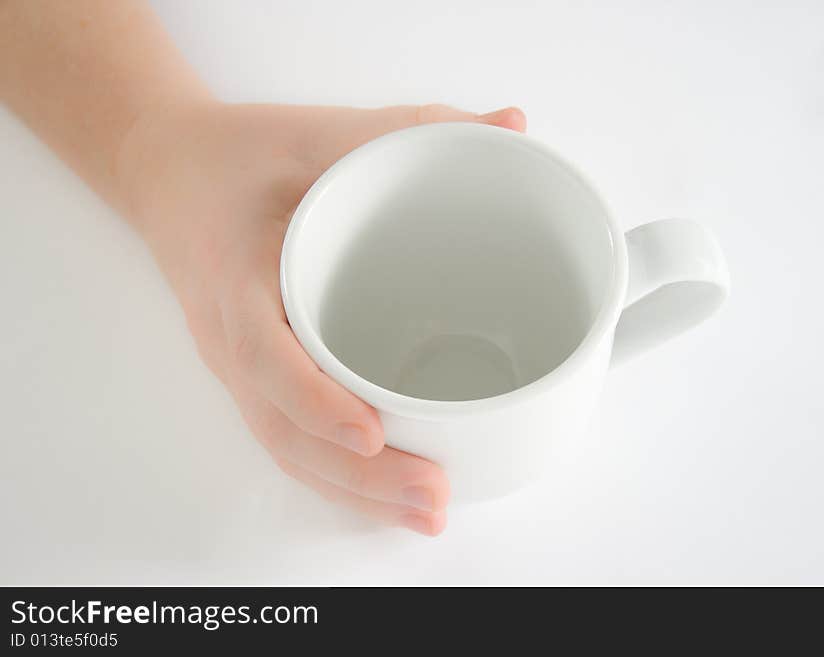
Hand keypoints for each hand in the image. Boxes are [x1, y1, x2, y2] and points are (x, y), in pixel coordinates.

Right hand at [119, 102, 526, 534]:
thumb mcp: (323, 129)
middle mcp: (233, 335)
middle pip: (283, 430)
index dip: (315, 400)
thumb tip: (513, 127)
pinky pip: (289, 438)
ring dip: (352, 492)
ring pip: (287, 449)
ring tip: (423, 513)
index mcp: (239, 273)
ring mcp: (240, 365)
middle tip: (432, 497)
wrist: (170, 173)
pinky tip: (384, 493)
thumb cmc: (244, 156)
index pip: (266, 353)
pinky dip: (335, 475)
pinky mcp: (256, 375)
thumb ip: (415, 129)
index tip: (372, 434)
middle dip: (356, 477)